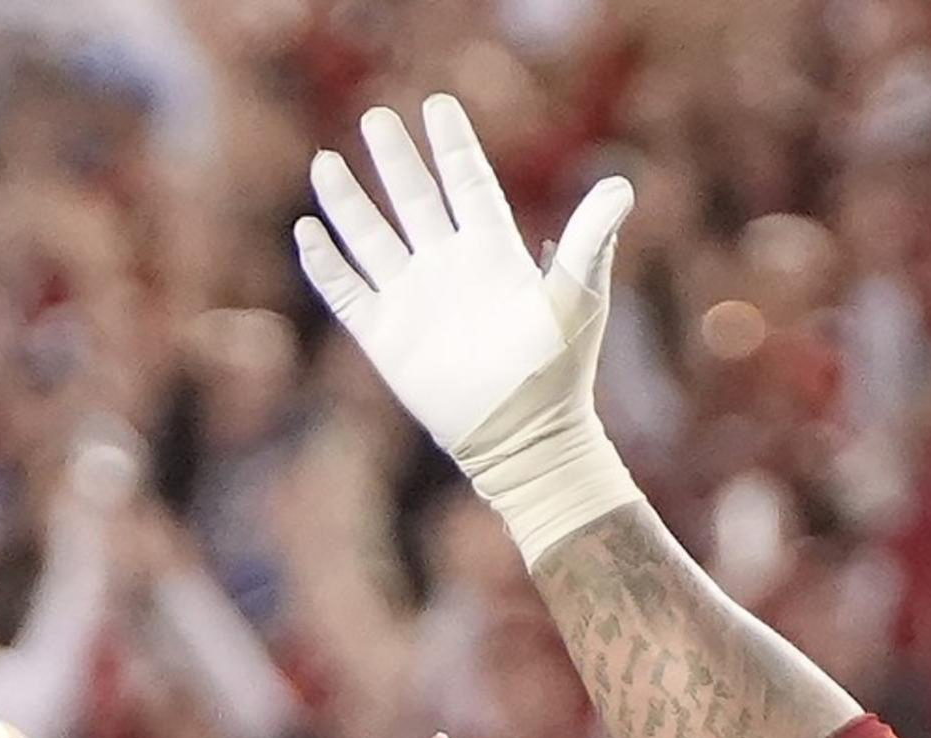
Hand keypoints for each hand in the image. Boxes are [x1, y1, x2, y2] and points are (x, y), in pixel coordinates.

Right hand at [296, 97, 638, 566]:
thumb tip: (623, 186)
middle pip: (412, 198)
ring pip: (371, 237)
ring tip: (325, 162)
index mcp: (492, 250)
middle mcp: (448, 266)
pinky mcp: (385, 336)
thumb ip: (591, 241)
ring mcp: (413, 299)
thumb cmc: (559, 371)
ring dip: (347, 202)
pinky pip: (347, 291)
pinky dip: (326, 264)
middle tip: (375, 116)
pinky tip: (307, 232)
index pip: (465, 183)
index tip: (437, 105)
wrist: (524, 439)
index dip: (451, 145)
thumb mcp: (578, 298)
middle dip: (394, 159)